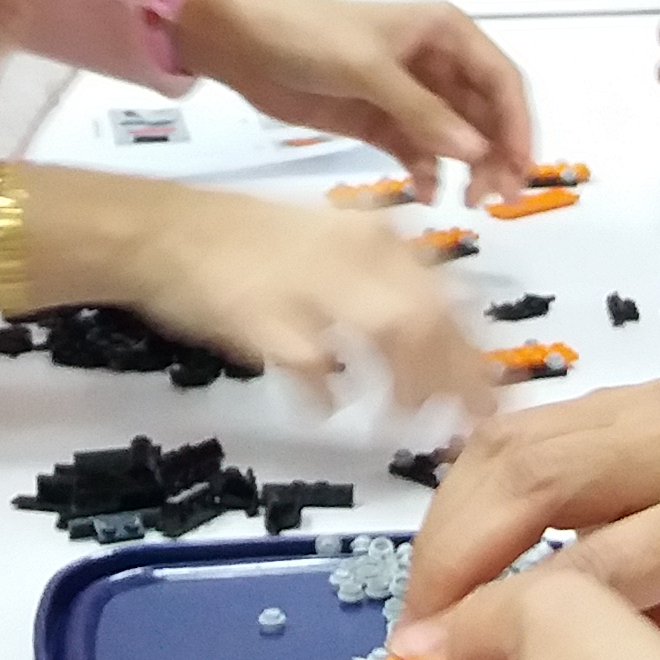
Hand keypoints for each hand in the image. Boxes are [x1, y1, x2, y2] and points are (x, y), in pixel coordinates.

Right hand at [102, 186, 497, 413]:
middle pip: (431, 317)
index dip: (476, 352)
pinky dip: (326, 393)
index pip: (449, 296)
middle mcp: (354, 251)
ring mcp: (311, 281)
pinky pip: (314, 364)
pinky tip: (326, 410)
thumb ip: (384, 285)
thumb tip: (434, 339)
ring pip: (391, 332)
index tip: (494, 394)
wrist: (165, 231)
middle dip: (457, 379)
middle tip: (466, 428)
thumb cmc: (249, 243)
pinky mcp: (265, 314)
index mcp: (375, 235)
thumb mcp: (331, 246)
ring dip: (406, 388)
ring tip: (402, 426)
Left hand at [174, 0, 536, 200]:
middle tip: (497, 201)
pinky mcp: (380, 121)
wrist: (239, 43)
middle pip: (485, 114)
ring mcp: (409, 95)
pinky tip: (427, 194)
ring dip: (467, 169)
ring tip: (468, 204)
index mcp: (445, 32)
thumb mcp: (367, 68)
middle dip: (496, 155)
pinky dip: (429, 173)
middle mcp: (436, 62)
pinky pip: (419, 152)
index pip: (501, 80)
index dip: (517, 126)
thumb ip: (422, 111)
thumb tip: (477, 152)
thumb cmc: (306, 36)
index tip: (521, 170)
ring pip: (456, 138)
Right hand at [398, 379, 659, 659]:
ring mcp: (650, 406)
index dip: (497, 616)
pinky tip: (450, 557)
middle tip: (412, 634)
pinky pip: (509, 436)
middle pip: (536, 478)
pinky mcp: (613, 398)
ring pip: (507, 447)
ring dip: (448, 526)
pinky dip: (465, 499)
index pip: (588, 566)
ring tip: (425, 601)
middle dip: (454, 558)